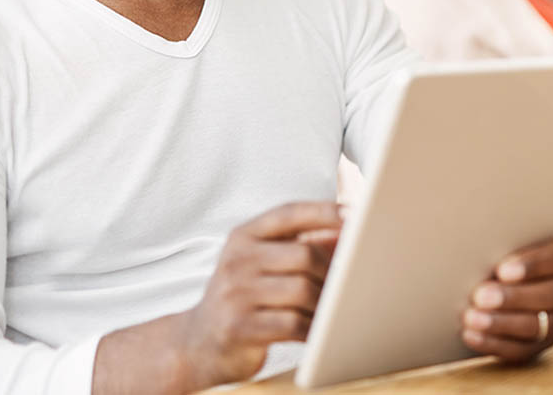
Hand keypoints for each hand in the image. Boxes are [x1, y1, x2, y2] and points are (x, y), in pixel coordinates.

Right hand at [176, 202, 342, 389]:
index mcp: (243, 236)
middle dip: (331, 271)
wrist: (199, 342)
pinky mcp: (238, 327)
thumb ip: (301, 244)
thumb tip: (346, 233)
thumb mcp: (263, 262)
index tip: (353, 215)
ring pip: (302, 290)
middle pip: (303, 254)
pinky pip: (292, 324)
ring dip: (325, 303)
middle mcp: (236, 260)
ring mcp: (235, 293)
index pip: (288, 213)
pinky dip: (312, 328)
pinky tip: (317, 330)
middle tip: (345, 284)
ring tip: (332, 309)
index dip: (324, 211)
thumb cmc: (243, 296)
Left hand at [461, 231, 552, 363]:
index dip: (533, 264)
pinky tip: (470, 334)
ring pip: (536, 326)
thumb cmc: (501, 245)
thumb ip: (530, 215)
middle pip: (551, 294)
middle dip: (513, 297)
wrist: (487, 277)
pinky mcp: (540, 344)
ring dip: (500, 322)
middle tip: (480, 294)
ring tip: (470, 316)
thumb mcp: (512, 227)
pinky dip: (493, 344)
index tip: (502, 269)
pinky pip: (521, 350)